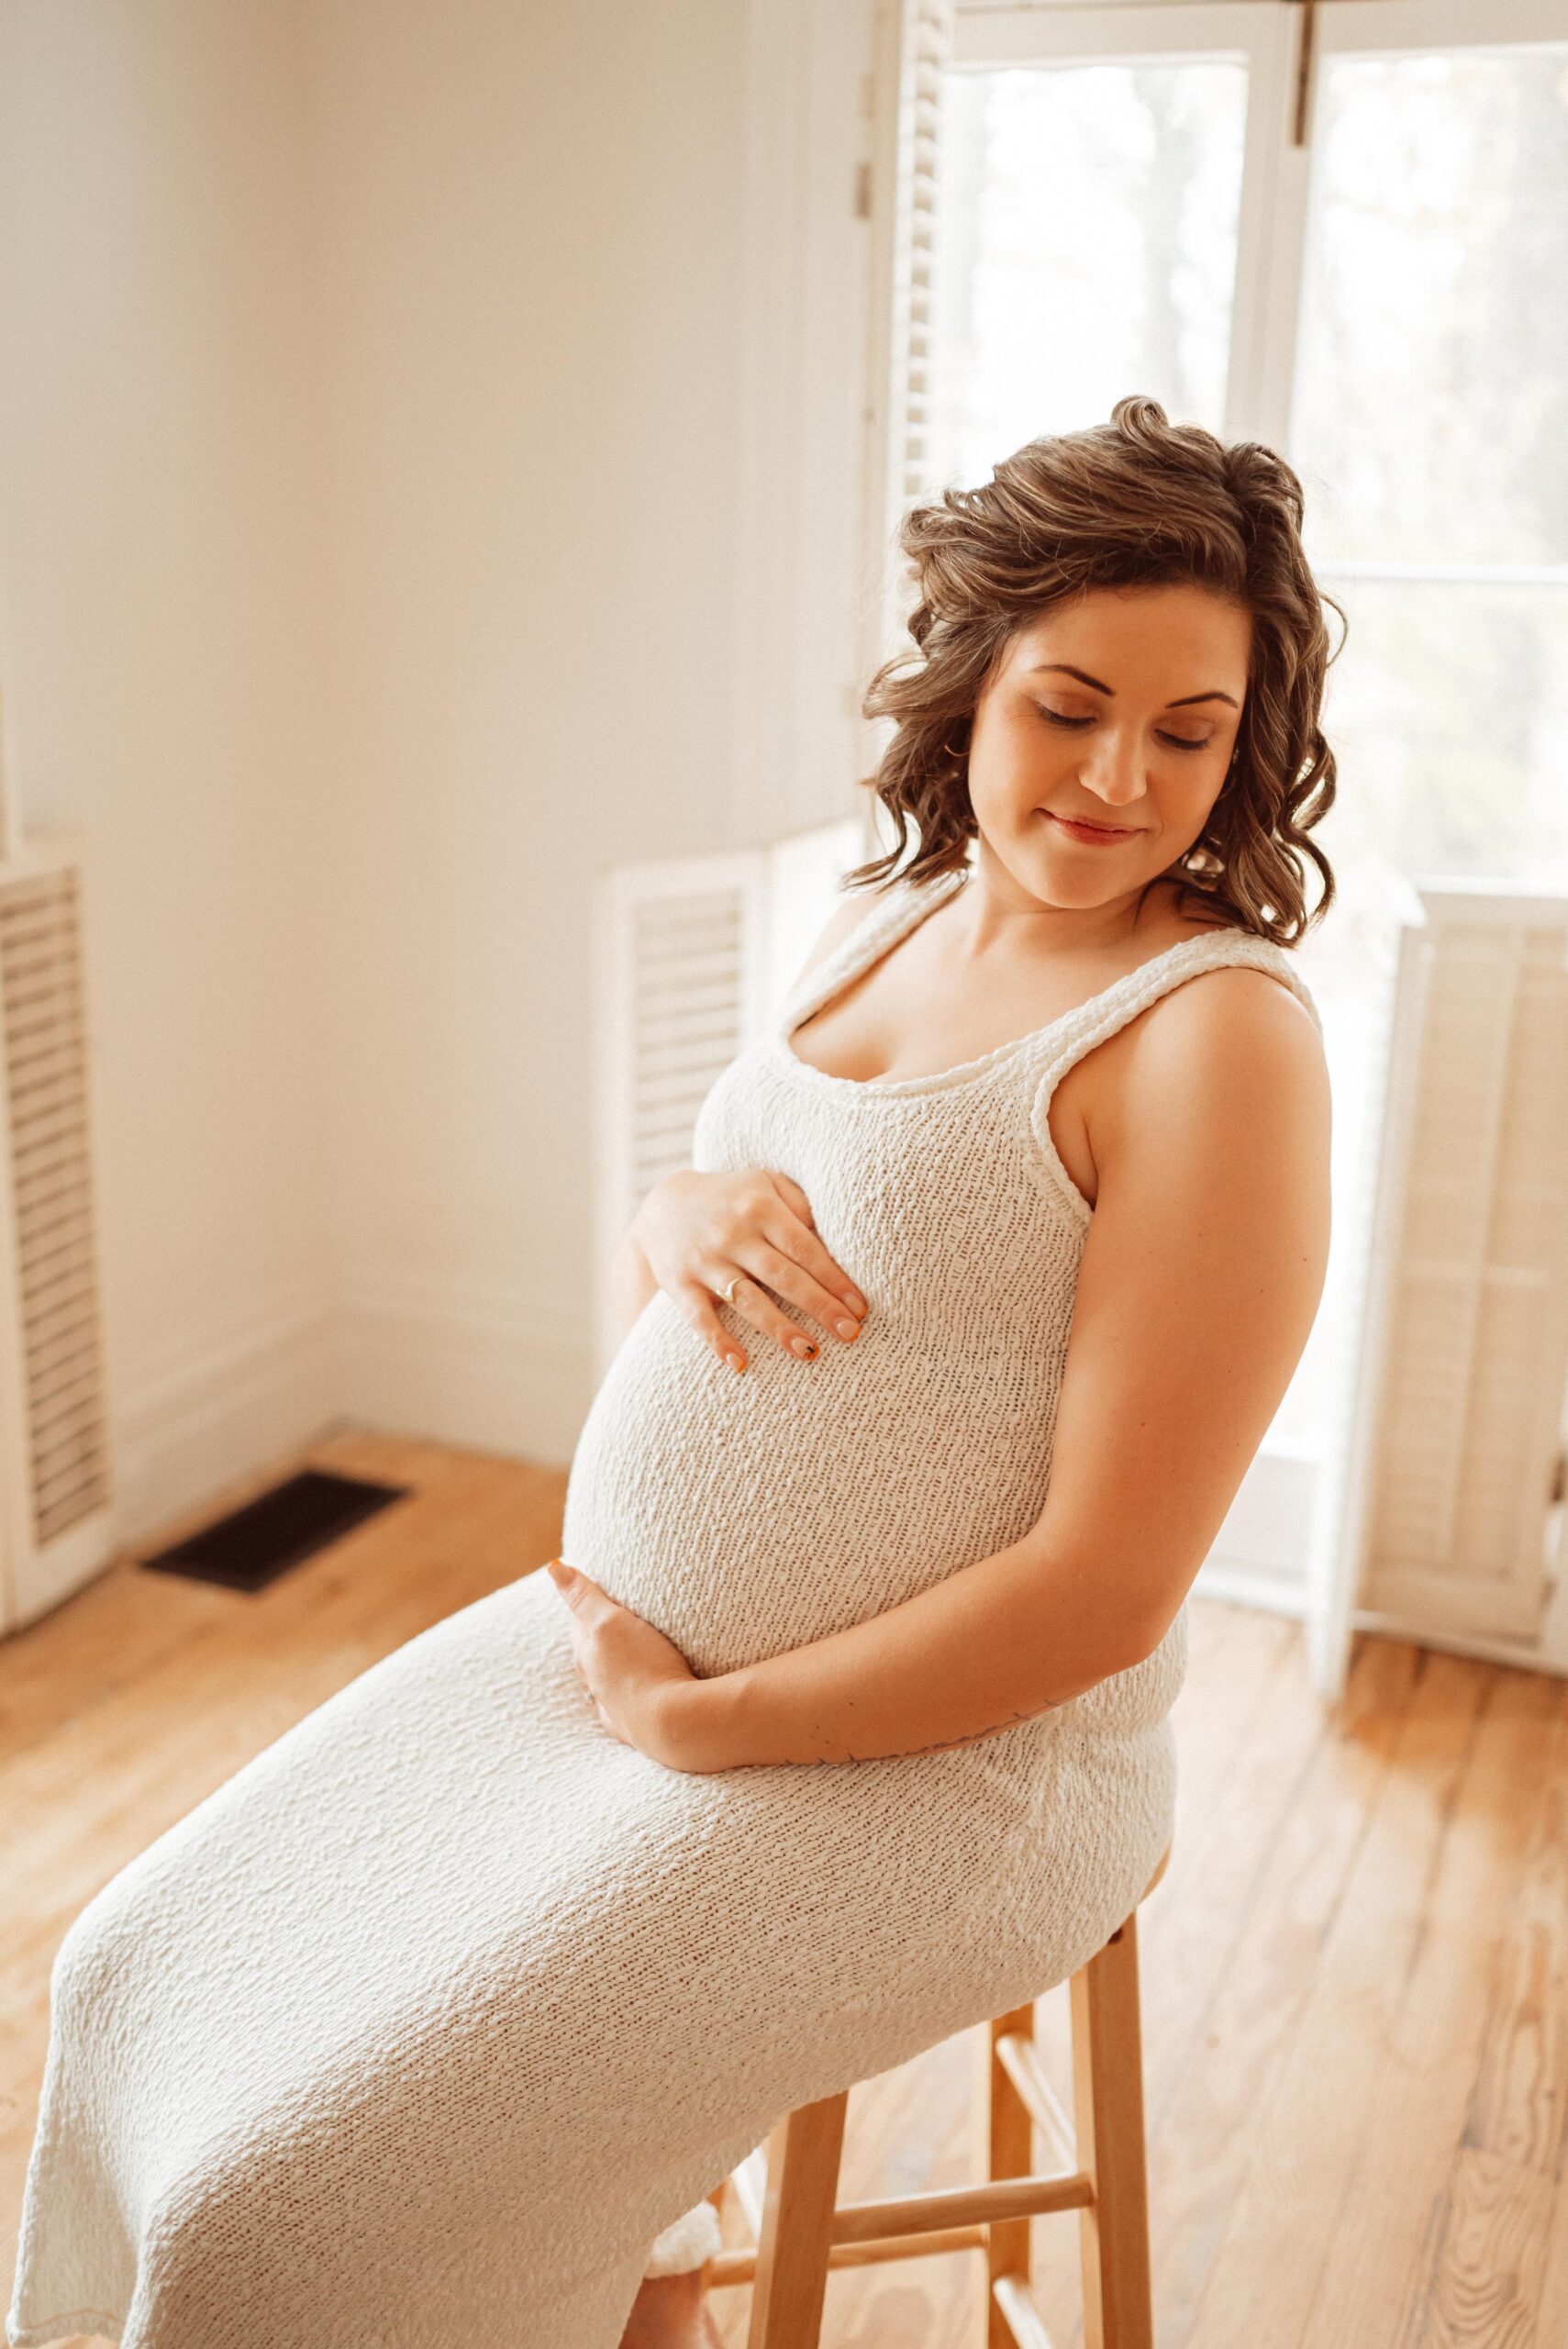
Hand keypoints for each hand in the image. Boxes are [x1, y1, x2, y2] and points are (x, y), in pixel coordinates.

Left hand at [545, 1558, 709, 1769]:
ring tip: (632, 1653)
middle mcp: (596, 1685)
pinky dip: (633, 1697)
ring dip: (616, 1668)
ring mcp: (617, 1709)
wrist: (675, 1724)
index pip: (580, 1624)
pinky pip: (630, 1708)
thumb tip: (554, 1567)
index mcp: (587, 1657)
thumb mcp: (610, 1622)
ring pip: (608, 1683)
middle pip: (593, 1654)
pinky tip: (639, 1696)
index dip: (587, 1605)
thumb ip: (584, 1596)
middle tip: (617, 1617)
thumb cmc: (642, 1667)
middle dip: (601, 1637)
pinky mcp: (639, 1728)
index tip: (598, 1590)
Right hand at [631, 1167, 867, 1374]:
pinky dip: (718, 1341)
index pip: (804, 1247)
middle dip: (819, 1306)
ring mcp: (704, 1260)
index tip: (859, 1306)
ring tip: (810, 1352)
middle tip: (850, 1333)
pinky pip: (699, 1318)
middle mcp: (732, 1233)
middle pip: (782, 1275)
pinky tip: (740, 1364)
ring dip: (779, 1328)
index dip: (834, 1278)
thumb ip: (801, 1205)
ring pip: (747, 1300)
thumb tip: (840, 1240)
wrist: (664, 1207)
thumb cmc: (733, 1199)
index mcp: (759, 1207)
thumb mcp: (766, 1184)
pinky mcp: (680, 1284)